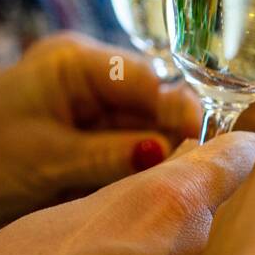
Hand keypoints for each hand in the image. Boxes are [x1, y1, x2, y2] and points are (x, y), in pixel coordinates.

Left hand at [0, 31, 200, 234]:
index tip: (204, 145)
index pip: (147, 80)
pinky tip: (150, 191)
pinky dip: (136, 173)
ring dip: (156, 160)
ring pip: (143, 131)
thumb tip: (174, 155)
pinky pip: (126, 152)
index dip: (178, 112)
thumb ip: (114, 156)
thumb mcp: (50, 160)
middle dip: (171, 139)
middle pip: (151, 105)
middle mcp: (87, 79)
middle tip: (196, 176)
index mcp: (74, 63)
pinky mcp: (86, 140)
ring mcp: (87, 109)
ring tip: (177, 188)